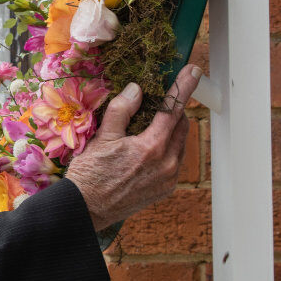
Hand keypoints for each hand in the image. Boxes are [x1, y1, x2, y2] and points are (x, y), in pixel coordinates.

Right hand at [66, 65, 201, 230]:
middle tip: (164, 97)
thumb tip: (137, 90)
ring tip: (155, 122)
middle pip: (182, 125)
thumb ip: (122, 110)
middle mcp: (167, 164)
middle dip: (176, 108)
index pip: (173, 109)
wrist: (87, 209)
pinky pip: (176, 160)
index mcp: (151, 147)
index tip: (193, 71)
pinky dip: (169, 147)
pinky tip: (151, 145)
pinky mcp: (166, 189)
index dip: (184, 86)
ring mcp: (169, 178)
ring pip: (180, 143)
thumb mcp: (102, 137)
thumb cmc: (90, 174)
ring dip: (173, 129)